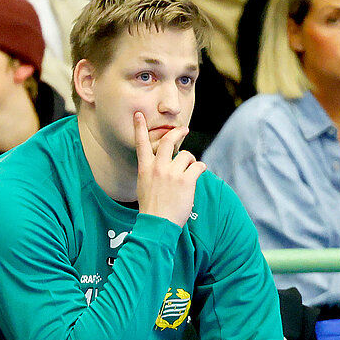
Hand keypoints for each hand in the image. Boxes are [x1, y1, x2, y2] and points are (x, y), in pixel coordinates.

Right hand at [134, 112, 201, 227]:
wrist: (157, 224)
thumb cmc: (152, 208)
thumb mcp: (144, 187)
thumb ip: (152, 172)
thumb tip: (165, 163)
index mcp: (145, 169)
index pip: (140, 144)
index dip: (139, 127)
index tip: (138, 115)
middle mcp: (158, 168)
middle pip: (167, 141)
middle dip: (177, 132)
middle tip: (184, 129)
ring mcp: (172, 173)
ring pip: (186, 155)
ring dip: (191, 161)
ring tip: (190, 172)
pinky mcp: (186, 181)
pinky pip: (198, 166)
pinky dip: (200, 168)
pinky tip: (198, 173)